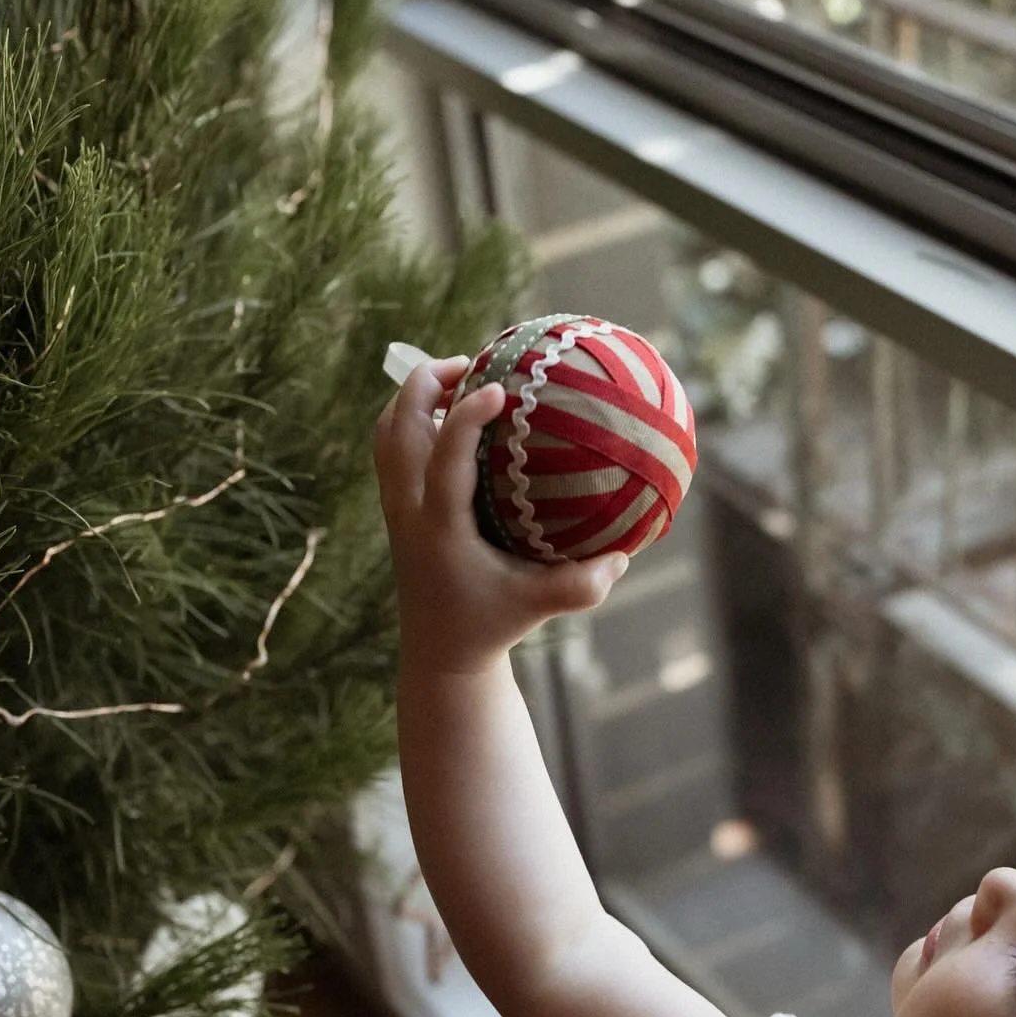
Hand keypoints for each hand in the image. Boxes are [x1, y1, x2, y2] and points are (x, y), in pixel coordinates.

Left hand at [374, 356, 629, 677]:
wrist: (439, 653)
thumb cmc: (493, 625)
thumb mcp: (542, 607)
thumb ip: (585, 585)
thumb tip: (628, 552)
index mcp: (439, 528)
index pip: (443, 457)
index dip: (466, 415)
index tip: (498, 388)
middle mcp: (408, 511)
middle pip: (397, 426)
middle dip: (427, 383)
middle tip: (475, 363)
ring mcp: (396, 508)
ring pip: (387, 432)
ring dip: (416, 397)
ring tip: (462, 379)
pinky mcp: (397, 509)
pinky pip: (394, 448)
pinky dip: (416, 418)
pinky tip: (459, 416)